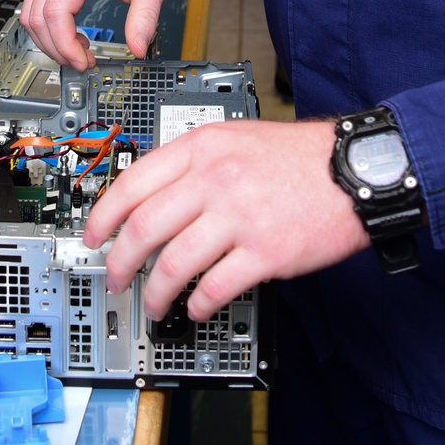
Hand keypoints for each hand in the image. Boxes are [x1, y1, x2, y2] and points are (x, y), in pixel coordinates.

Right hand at [19, 0, 174, 69]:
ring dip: (48, 40)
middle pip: (38, 16)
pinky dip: (47, 26)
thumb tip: (137, 48)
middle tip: (82, 62)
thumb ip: (144, 18)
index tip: (84, 61)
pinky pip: (35, 3)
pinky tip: (71, 34)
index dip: (65, 44)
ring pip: (30, 12)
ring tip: (78, 50)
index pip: (57, 11)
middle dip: (57, 48)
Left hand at [83, 119, 369, 319]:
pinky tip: (197, 307)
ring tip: (152, 304)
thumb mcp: (236, 138)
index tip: (92, 235)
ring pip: (173, 262)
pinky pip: (214, 286)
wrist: (352, 171)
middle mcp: (215, 179)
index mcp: (203, 147)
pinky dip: (198, 303)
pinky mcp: (263, 252)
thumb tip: (152, 192)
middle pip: (144, 227)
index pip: (134, 181)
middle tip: (115, 277)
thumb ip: (194, 160)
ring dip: (154, 292)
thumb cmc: (298, 156)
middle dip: (119, 261)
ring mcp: (238, 217)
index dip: (102, 215)